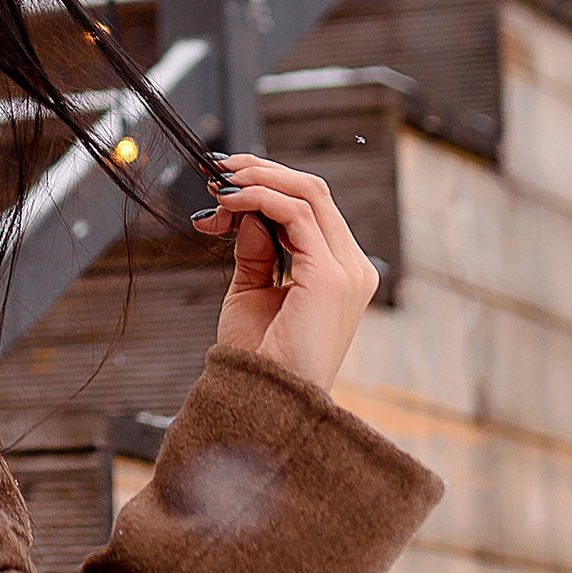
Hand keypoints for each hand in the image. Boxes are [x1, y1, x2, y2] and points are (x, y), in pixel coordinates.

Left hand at [190, 153, 377, 390]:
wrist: (260, 402)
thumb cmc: (258, 356)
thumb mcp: (253, 288)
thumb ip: (257, 246)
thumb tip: (245, 208)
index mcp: (341, 272)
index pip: (312, 207)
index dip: (268, 185)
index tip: (223, 184)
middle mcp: (354, 269)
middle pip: (313, 191)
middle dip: (261, 173)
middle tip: (218, 170)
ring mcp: (347, 272)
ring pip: (307, 193)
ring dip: (256, 180)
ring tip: (217, 186)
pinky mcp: (329, 277)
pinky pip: (296, 213)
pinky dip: (259, 198)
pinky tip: (228, 203)